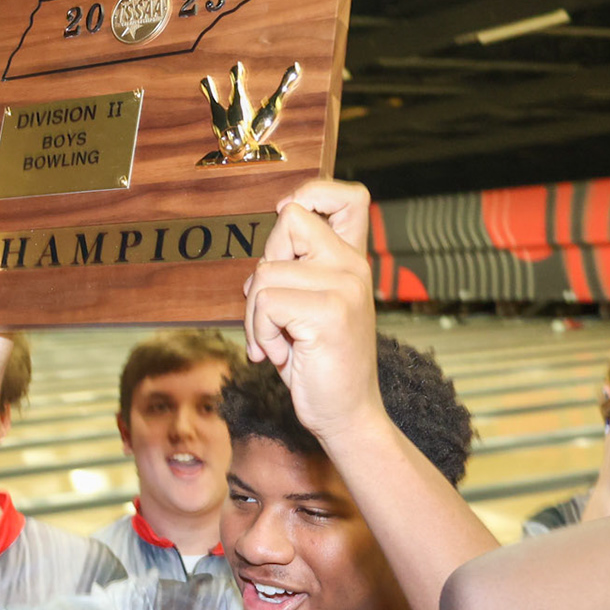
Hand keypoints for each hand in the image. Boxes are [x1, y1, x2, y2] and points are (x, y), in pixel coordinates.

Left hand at [242, 182, 382, 444]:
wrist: (346, 415)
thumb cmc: (320, 362)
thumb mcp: (307, 308)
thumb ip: (294, 274)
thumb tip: (260, 261)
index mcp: (353, 260)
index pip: (347, 196)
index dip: (312, 193)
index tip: (288, 222)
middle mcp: (354, 266)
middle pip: (288, 221)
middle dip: (264, 266)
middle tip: (275, 313)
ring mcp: (344, 286)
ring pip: (265, 271)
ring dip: (256, 315)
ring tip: (280, 341)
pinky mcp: (329, 311)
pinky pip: (266, 302)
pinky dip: (260, 332)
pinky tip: (282, 354)